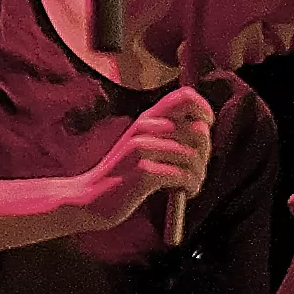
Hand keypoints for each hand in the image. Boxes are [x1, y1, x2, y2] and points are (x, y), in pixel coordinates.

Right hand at [73, 85, 213, 230]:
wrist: (89, 197)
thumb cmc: (123, 174)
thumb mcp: (144, 145)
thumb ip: (170, 134)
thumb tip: (204, 128)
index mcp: (147, 118)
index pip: (185, 96)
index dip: (204, 110)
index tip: (204, 132)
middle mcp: (145, 127)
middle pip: (197, 131)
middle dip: (205, 155)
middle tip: (196, 171)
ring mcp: (142, 148)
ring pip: (192, 156)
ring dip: (198, 175)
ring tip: (191, 185)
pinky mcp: (143, 172)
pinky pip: (181, 175)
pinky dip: (190, 186)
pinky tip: (183, 193)